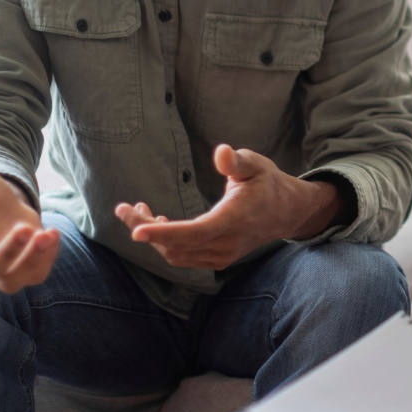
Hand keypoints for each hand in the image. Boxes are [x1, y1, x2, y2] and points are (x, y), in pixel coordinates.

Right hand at [0, 171, 59, 292]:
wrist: (1, 200)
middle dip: (10, 250)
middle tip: (23, 227)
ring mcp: (5, 266)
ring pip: (15, 281)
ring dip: (33, 260)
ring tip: (46, 235)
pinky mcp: (27, 263)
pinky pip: (38, 274)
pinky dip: (49, 257)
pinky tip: (53, 234)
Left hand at [115, 144, 343, 270]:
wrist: (287, 212)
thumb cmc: (268, 183)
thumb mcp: (256, 165)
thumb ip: (237, 161)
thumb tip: (221, 152)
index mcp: (235, 219)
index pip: (195, 232)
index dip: (164, 232)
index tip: (135, 230)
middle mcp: (226, 244)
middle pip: (177, 245)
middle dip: (146, 229)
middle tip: (124, 209)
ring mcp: (221, 256)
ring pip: (176, 254)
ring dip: (153, 236)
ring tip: (138, 212)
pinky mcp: (217, 259)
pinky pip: (184, 257)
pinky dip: (166, 243)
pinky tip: (158, 223)